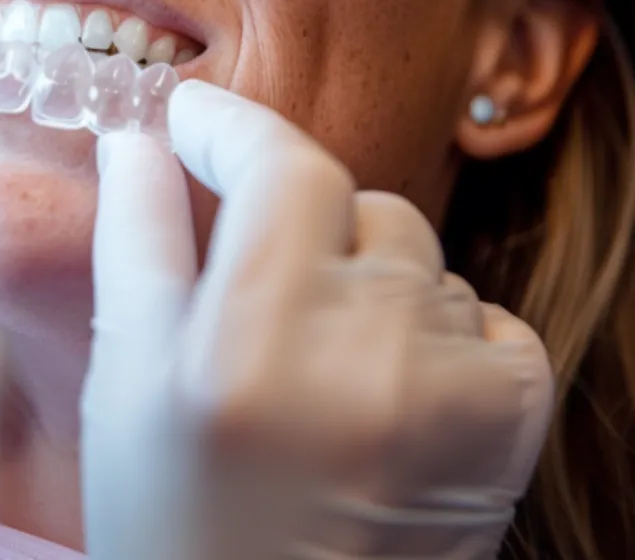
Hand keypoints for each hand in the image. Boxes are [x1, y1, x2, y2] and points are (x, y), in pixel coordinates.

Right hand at [83, 81, 552, 559]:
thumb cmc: (176, 519)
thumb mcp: (124, 379)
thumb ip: (132, 239)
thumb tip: (135, 137)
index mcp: (248, 348)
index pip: (278, 167)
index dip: (231, 122)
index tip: (195, 115)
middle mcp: (363, 360)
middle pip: (351, 198)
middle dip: (296, 217)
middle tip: (257, 289)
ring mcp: (451, 394)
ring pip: (416, 252)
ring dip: (365, 275)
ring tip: (320, 360)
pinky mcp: (509, 425)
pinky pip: (483, 310)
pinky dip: (436, 328)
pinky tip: (390, 388)